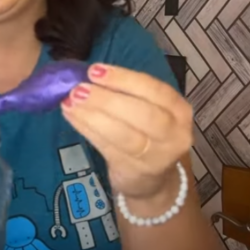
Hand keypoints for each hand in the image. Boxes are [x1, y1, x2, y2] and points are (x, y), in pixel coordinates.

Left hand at [60, 63, 192, 199]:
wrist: (153, 178)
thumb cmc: (146, 132)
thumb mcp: (148, 109)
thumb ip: (126, 92)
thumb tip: (89, 74)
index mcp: (179, 110)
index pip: (155, 91)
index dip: (124, 79)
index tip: (95, 71)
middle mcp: (173, 134)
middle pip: (143, 115)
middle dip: (107, 100)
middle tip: (79, 89)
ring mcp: (155, 157)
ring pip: (124, 135)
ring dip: (93, 116)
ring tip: (70, 102)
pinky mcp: (133, 171)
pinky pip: (107, 147)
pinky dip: (87, 129)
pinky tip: (71, 116)